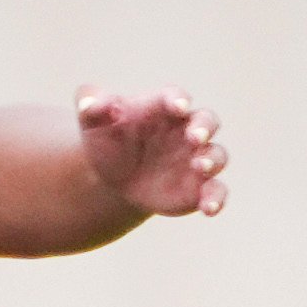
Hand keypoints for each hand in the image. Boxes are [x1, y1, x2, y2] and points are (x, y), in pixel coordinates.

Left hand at [76, 85, 227, 218]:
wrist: (112, 178)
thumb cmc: (107, 140)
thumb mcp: (92, 122)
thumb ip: (91, 105)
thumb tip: (89, 103)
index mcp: (163, 108)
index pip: (175, 97)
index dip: (178, 100)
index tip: (177, 106)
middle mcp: (187, 130)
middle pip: (206, 121)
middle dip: (204, 127)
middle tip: (195, 137)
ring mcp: (196, 158)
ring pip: (216, 155)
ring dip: (212, 160)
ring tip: (200, 167)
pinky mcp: (198, 186)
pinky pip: (215, 191)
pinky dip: (216, 198)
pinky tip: (209, 209)